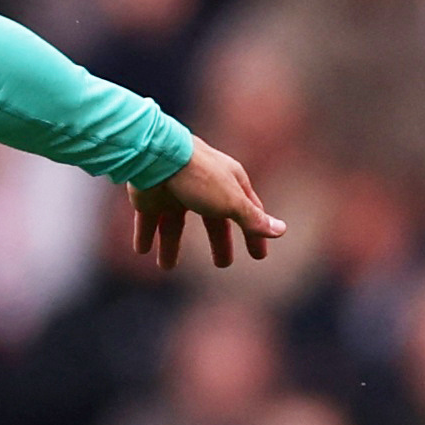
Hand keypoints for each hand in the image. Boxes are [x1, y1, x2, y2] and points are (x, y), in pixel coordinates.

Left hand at [132, 138, 284, 271]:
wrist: (156, 157)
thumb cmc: (199, 177)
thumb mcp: (231, 202)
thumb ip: (252, 218)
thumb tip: (281, 230)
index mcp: (227, 184)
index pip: (247, 213)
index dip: (254, 234)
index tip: (259, 256)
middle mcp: (202, 188)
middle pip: (213, 221)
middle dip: (219, 242)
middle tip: (222, 264)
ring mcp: (174, 193)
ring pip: (174, 225)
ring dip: (171, 246)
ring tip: (166, 267)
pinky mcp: (150, 197)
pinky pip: (147, 220)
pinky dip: (145, 235)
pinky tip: (142, 251)